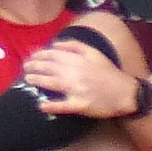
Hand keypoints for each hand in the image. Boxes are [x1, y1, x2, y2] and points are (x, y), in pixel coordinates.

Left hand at [22, 40, 142, 117]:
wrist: (125, 93)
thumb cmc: (109, 72)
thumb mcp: (95, 53)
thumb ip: (75, 46)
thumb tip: (55, 44)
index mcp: (78, 60)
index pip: (53, 55)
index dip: (39, 55)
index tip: (32, 56)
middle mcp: (75, 74)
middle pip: (48, 68)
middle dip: (34, 66)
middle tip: (26, 67)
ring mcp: (77, 90)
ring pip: (51, 84)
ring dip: (37, 80)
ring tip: (28, 79)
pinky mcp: (80, 105)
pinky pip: (63, 106)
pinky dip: (51, 106)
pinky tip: (41, 105)